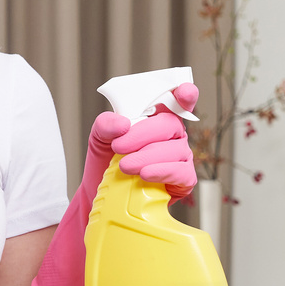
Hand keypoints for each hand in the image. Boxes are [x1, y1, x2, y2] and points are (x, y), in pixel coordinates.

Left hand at [108, 82, 198, 199]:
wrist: (102, 194)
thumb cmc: (107, 162)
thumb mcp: (99, 137)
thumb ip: (106, 124)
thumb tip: (123, 124)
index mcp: (158, 118)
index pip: (178, 100)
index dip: (185, 94)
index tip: (184, 92)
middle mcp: (174, 135)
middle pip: (171, 124)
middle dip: (143, 134)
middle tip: (118, 147)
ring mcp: (181, 157)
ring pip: (175, 149)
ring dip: (147, 157)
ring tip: (124, 166)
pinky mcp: (184, 181)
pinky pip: (181, 172)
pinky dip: (163, 171)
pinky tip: (146, 175)